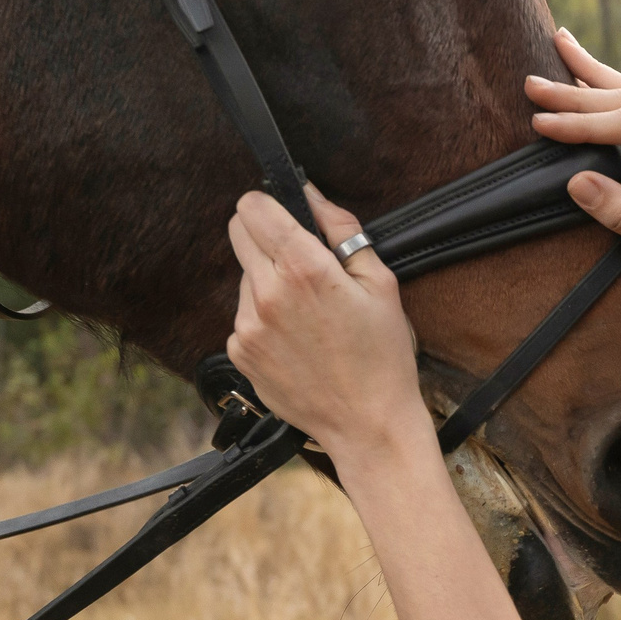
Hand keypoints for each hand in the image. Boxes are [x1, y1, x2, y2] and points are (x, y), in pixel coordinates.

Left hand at [225, 185, 427, 457]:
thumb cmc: (383, 355)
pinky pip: (243, 315)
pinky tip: (296, 338)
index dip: (268, 201)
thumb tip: (311, 195)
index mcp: (305, 268)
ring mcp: (248, 325)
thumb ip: (343, 230)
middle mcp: (267, 292)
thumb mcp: (381, 282)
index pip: (253, 207)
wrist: (367, 424)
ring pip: (244, 275)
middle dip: (263, 232)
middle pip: (237, 231)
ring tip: (307, 312)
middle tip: (298, 258)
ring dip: (267, 279)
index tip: (283, 212)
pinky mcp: (240, 352)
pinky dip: (264, 317)